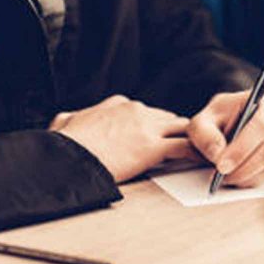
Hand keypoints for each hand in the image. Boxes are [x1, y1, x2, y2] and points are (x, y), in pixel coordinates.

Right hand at [51, 95, 195, 181]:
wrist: (68, 158)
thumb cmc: (63, 145)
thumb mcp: (65, 121)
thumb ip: (73, 118)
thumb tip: (67, 120)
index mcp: (119, 104)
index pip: (146, 111)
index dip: (152, 125)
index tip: (154, 136)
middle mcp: (136, 110)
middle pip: (167, 118)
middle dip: (174, 132)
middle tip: (183, 145)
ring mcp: (147, 127)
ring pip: (180, 127)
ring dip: (189, 139)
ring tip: (199, 151)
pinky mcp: (153, 147)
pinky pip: (183, 146)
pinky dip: (193, 153)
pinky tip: (200, 159)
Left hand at [187, 89, 263, 187]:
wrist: (235, 119)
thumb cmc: (222, 118)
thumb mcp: (205, 118)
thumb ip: (205, 133)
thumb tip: (217, 153)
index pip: (260, 125)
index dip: (241, 149)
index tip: (221, 165)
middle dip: (244, 167)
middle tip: (221, 176)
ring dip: (248, 176)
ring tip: (227, 178)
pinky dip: (255, 179)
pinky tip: (239, 178)